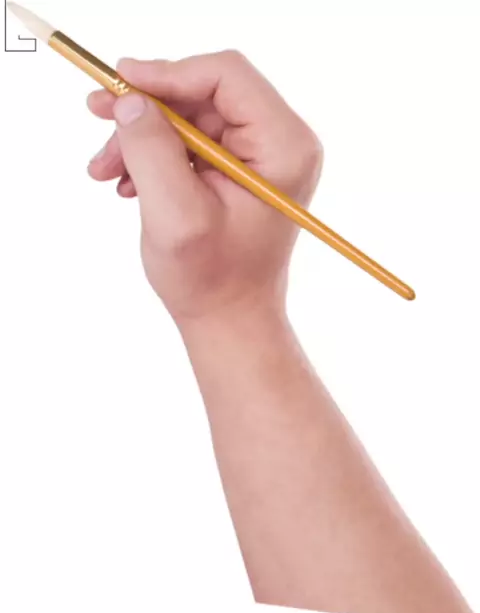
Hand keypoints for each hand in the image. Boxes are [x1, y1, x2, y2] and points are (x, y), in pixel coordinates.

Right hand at [87, 52, 322, 327]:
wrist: (229, 320)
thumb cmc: (212, 281)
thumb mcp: (176, 215)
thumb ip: (152, 151)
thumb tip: (131, 100)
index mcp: (283, 146)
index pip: (226, 76)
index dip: (168, 73)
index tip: (119, 83)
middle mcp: (279, 142)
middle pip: (203, 92)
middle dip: (146, 109)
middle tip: (97, 116)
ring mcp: (259, 155)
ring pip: (188, 116)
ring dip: (140, 136)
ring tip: (104, 169)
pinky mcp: (237, 169)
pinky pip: (189, 140)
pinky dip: (152, 155)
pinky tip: (126, 182)